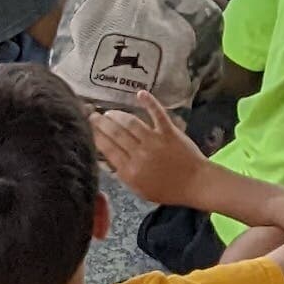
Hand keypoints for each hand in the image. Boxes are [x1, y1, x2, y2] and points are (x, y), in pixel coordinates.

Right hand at [90, 96, 211, 205]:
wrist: (194, 183)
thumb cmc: (166, 189)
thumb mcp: (139, 189)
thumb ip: (123, 174)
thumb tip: (106, 159)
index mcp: (130, 171)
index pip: (107, 149)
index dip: (96, 135)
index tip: (88, 127)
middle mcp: (139, 154)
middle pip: (116, 134)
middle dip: (102, 122)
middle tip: (93, 115)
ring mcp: (155, 141)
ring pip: (131, 123)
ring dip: (118, 115)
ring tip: (109, 112)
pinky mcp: (169, 132)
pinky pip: (157, 114)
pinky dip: (149, 102)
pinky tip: (140, 93)